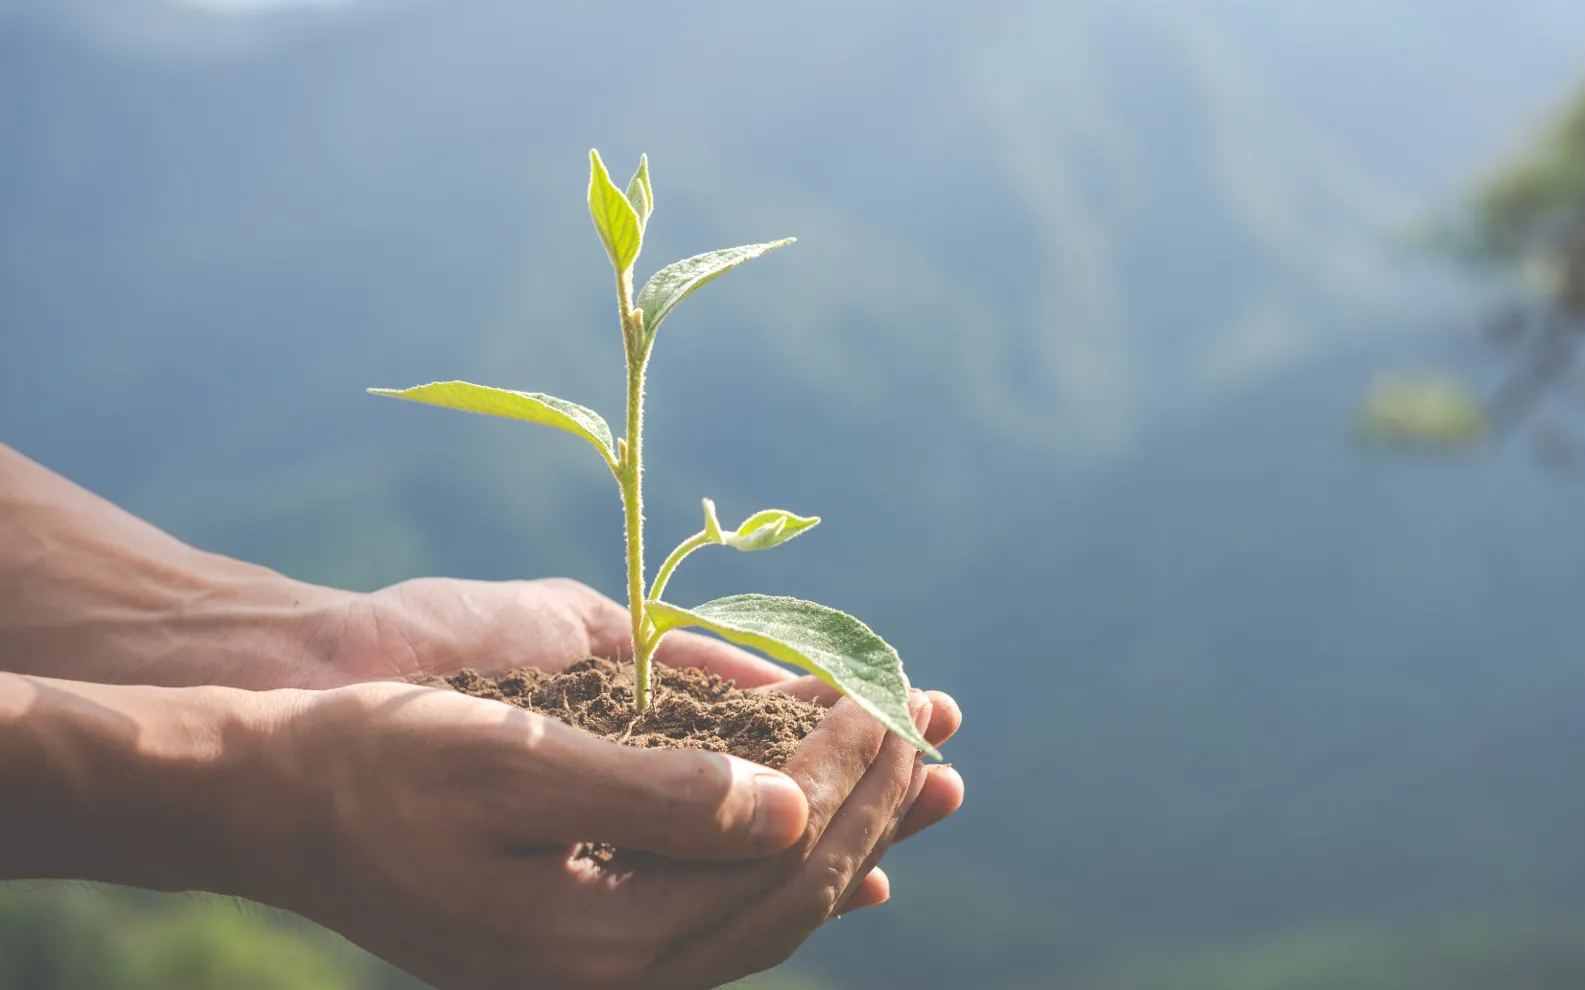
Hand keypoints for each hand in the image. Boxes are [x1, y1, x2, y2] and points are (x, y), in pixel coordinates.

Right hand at [269, 680, 933, 988]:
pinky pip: (723, 918)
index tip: (892, 700)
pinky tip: (838, 852)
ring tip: (928, 779)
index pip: (778, 861)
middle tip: (939, 728)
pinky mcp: (590, 940)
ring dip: (853, 837)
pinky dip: (789, 875)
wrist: (276, 801)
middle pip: (791, 896)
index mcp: (602, 943)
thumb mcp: (515, 762)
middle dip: (876, 806)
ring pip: (769, 912)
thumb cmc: (381, 763)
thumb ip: (659, 795)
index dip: (850, 778)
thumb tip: (792, 807)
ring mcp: (604, 966)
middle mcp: (616, 973)